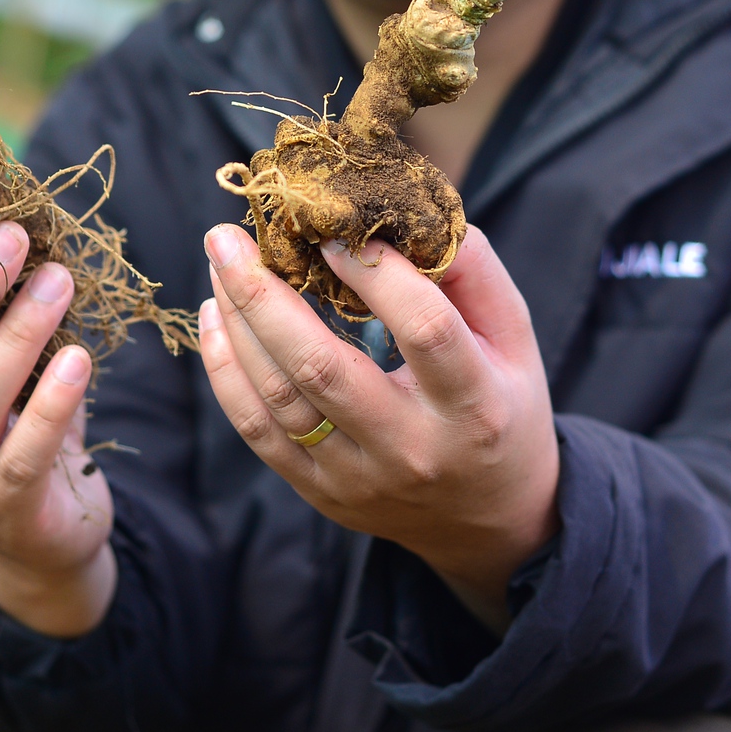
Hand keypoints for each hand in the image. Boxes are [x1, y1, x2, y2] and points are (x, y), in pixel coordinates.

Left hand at [197, 223, 559, 631]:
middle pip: (322, 368)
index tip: (333, 231)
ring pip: (278, 399)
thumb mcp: (514, 337)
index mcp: (474, 404)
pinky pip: (257, 432)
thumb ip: (474, 271)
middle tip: (229, 236)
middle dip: (263, 295)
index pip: (424, 329)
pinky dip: (226, 371)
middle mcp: (412, 448)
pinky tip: (216, 319)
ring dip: (238, 324)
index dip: (377, 274)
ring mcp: (360, 478)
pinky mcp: (322, 493)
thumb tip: (408, 214)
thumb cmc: (502, 404)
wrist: (489, 517)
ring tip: (222, 263)